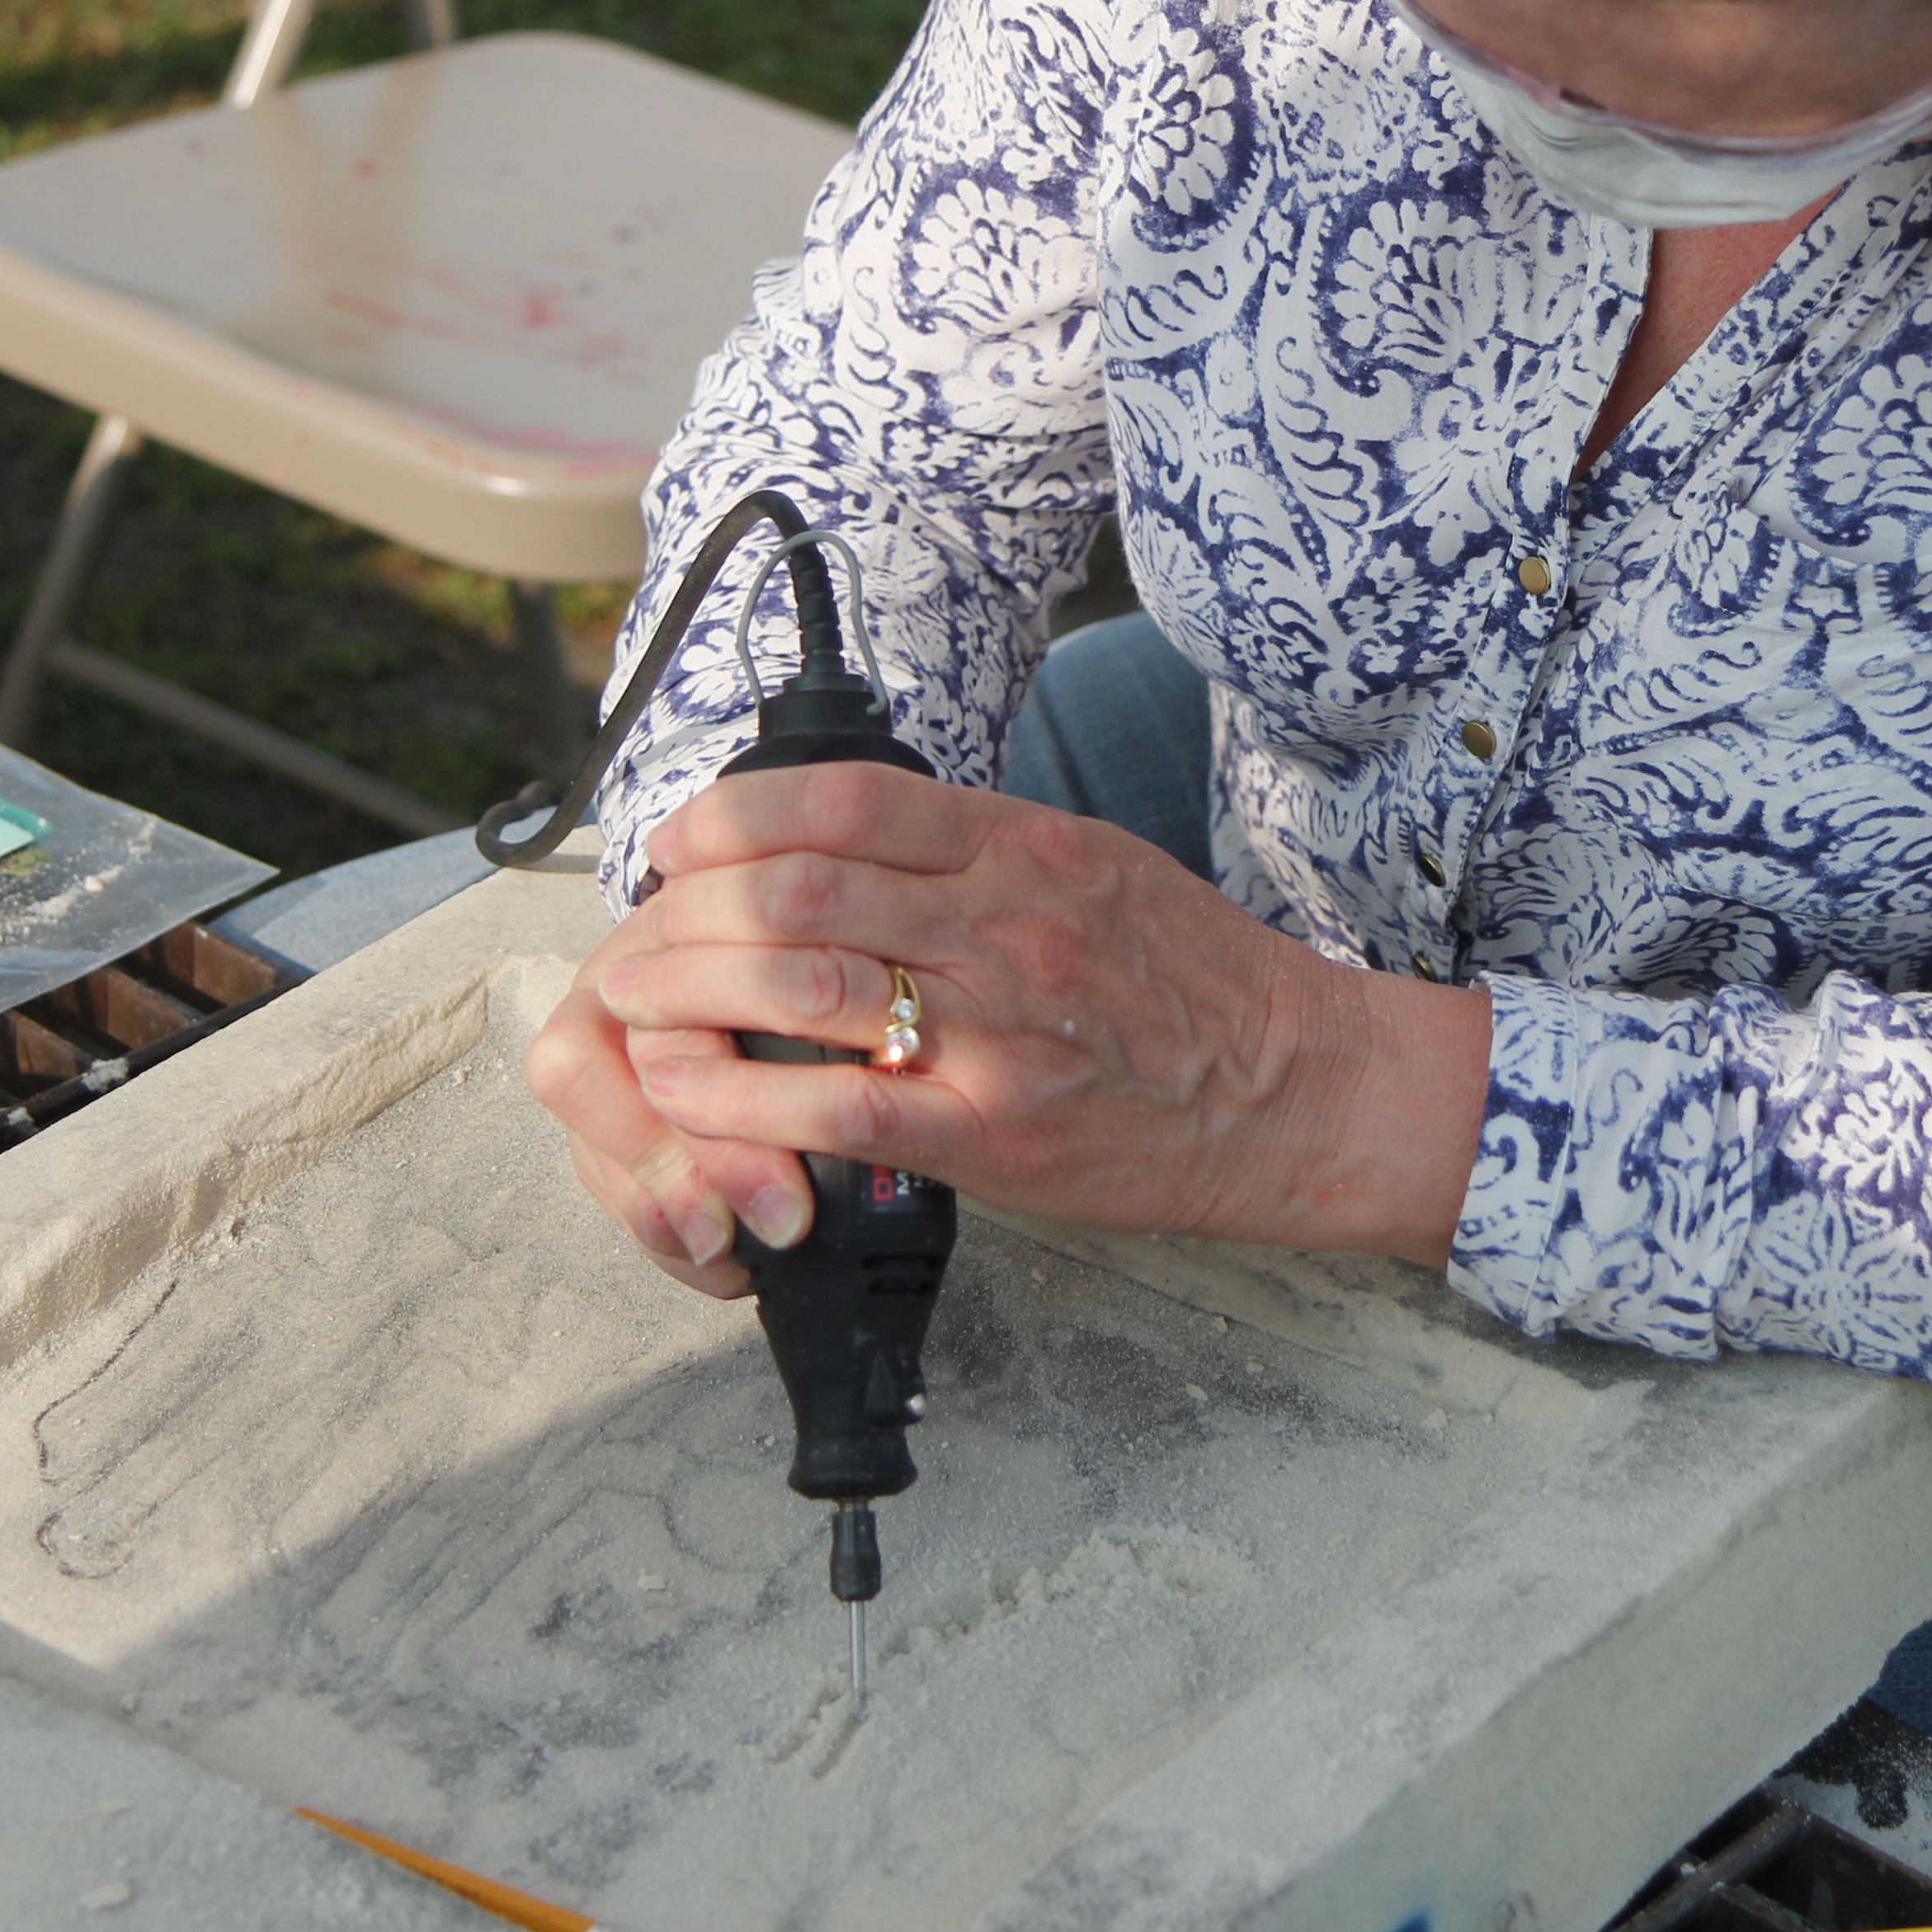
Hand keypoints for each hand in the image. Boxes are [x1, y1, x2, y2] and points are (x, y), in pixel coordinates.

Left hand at [523, 762, 1490, 1283]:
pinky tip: (688, 1089)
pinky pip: (833, 1104)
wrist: (1296, 1089)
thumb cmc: (1195, 983)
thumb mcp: (1094, 868)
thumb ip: (976, 851)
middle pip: (797, 887)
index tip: (685, 840)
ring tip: (636, 1000)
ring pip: (798, 984)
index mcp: (1024, 849)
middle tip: (640, 929)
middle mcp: (1004, 925)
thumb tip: (848, 834)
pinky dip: (740, 1096)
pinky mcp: (989, 1131)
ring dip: (688, 990)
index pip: (845, 799)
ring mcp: (995, 1030)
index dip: (735, 813)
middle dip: (687, 908)